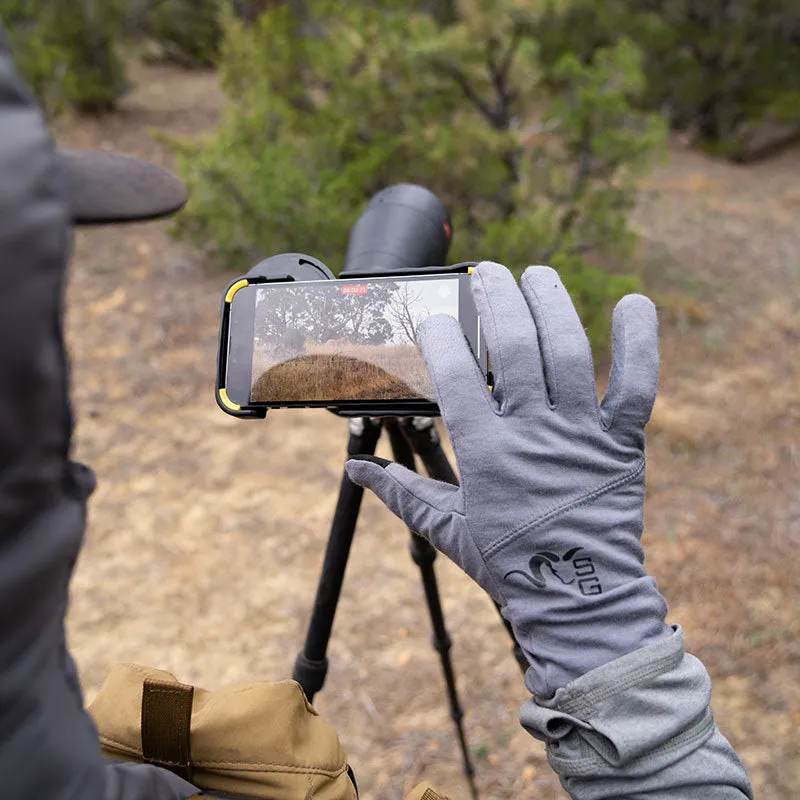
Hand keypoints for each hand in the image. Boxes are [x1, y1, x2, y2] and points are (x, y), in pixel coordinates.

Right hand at [346, 262, 669, 695]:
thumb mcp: (446, 529)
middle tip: (488, 272)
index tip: (434, 315)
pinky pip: (637, 385)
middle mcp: (535, 435)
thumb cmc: (508, 562)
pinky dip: (639, 342)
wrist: (578, 598)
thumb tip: (354, 469)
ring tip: (536, 274)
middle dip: (498, 301)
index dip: (442, 338)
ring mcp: (580, 434)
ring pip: (567, 353)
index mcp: (488, 455)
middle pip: (514, 350)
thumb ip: (400, 493)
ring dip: (551, 304)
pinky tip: (633, 302)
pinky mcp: (620, 441)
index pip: (457, 380)